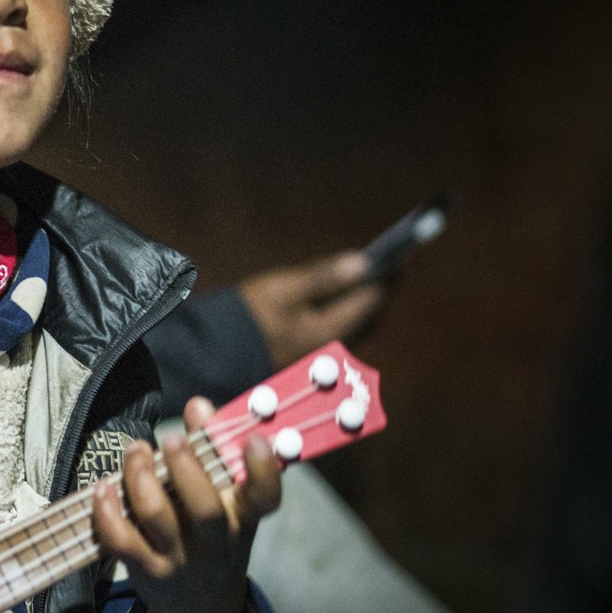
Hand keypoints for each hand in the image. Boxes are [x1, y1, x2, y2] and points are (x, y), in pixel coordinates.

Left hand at [90, 397, 282, 612]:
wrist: (201, 607)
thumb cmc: (210, 535)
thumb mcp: (225, 500)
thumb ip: (211, 449)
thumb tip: (199, 405)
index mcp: (243, 518)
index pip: (265, 498)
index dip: (263, 470)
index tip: (254, 440)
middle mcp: (216, 543)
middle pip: (205, 509)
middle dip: (185, 468)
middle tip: (171, 439)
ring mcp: (181, 561)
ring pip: (158, 517)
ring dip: (140, 477)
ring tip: (135, 450)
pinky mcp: (147, 573)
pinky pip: (122, 542)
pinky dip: (107, 513)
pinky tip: (103, 489)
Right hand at [237, 250, 384, 367]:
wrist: (215, 354)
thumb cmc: (249, 317)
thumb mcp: (285, 288)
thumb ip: (325, 277)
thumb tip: (364, 263)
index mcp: (331, 330)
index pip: (373, 300)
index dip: (387, 276)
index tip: (397, 255)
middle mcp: (333, 348)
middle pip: (369, 318)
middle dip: (379, 292)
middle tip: (387, 268)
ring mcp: (321, 355)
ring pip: (355, 327)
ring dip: (363, 305)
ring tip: (366, 281)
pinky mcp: (308, 357)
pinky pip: (339, 333)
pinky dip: (346, 315)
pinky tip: (338, 303)